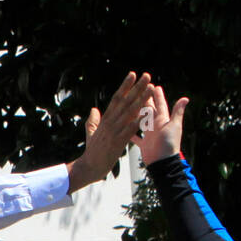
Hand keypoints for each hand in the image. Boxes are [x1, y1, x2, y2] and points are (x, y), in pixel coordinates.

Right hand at [66, 71, 152, 192]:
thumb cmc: (91, 151)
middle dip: (137, 88)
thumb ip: (93, 121)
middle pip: (126, 101)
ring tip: (150, 88)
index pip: (117, 98)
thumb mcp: (90, 133)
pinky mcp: (118, 141)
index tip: (133, 74)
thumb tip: (94, 109)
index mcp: (105, 119)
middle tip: (147, 75)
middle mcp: (110, 121)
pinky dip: (139, 120)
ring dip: (142, 99)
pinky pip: (131, 128)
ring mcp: (114, 131)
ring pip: (130, 111)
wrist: (89, 166)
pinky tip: (148, 112)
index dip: (125, 86)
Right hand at [131, 84, 187, 164]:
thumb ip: (178, 112)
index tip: (154, 86)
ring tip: (129, 106)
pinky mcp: (144, 144)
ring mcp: (149, 135)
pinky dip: (130, 132)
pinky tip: (123, 127)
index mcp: (163, 120)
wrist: (163, 163)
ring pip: (141, 122)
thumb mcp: (174, 126)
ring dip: (136, 114)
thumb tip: (186, 98)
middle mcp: (156, 126)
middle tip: (140, 91)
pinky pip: (135, 137)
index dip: (157, 96)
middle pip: (149, 111)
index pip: (160, 105)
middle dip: (145, 101)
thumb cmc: (169, 144)